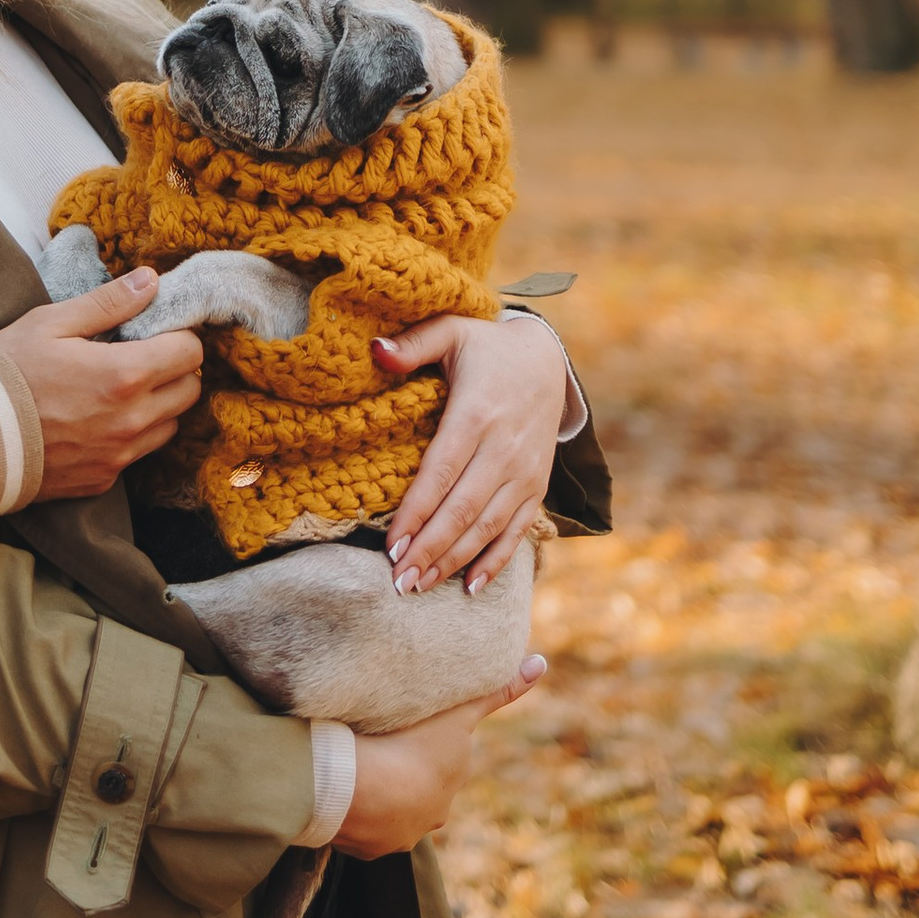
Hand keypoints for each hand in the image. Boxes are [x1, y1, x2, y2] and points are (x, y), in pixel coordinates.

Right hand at [0, 272, 203, 503]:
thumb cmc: (6, 373)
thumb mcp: (51, 323)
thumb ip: (107, 302)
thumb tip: (151, 281)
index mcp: (124, 375)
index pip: (189, 353)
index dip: (177, 336)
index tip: (155, 331)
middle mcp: (131, 421)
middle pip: (189, 392)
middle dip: (174, 369)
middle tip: (141, 356)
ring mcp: (119, 456)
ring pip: (169, 426)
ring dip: (158, 405)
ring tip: (120, 389)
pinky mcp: (103, 480)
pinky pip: (138, 455)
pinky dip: (131, 436)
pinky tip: (98, 420)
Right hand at [332, 660, 547, 859]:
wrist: (363, 791)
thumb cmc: (411, 745)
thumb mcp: (458, 712)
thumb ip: (499, 691)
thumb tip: (540, 663)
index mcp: (450, 780)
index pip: (443, 758)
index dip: (427, 740)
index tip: (408, 726)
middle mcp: (433, 813)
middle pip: (420, 786)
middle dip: (404, 768)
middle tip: (379, 741)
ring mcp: (401, 834)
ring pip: (391, 809)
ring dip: (379, 792)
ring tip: (357, 767)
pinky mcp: (372, 849)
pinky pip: (364, 827)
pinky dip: (358, 811)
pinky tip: (344, 791)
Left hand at [381, 312, 567, 595]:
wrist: (545, 359)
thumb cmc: (484, 347)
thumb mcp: (449, 330)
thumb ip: (411, 343)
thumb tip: (373, 349)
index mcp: (477, 413)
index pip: (442, 471)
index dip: (417, 512)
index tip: (390, 545)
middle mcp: (505, 447)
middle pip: (464, 508)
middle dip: (431, 549)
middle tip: (399, 581)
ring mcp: (525, 470)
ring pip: (488, 525)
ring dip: (455, 560)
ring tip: (421, 586)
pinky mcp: (537, 485)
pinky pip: (518, 530)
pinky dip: (496, 560)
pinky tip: (471, 587)